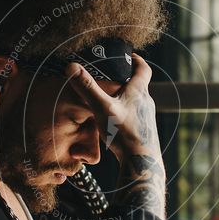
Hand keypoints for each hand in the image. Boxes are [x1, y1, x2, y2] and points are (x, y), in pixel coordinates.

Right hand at [65, 55, 166, 218]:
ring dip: (124, 97)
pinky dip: (124, 113)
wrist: (141, 162)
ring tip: (109, 98)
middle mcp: (146, 102)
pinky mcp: (143, 131)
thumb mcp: (102, 108)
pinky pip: (133, 116)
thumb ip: (87, 88)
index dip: (136, 60)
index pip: (143, 69)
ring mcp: (146, 118)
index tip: (129, 56)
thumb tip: (72, 67)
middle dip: (125, 79)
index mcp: (139, 91)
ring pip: (136, 101)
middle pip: (138, 85)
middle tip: (111, 77)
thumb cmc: (124, 133)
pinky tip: (113, 121)